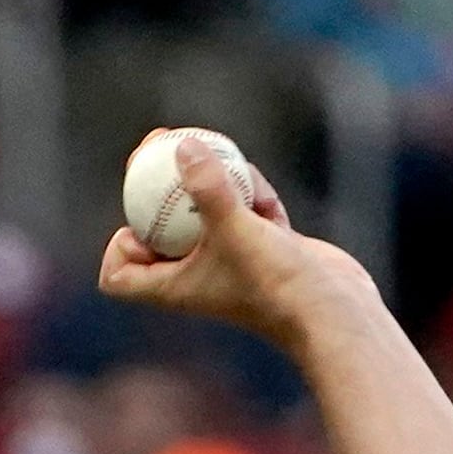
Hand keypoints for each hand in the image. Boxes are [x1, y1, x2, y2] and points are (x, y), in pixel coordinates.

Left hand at [94, 134, 352, 346]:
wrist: (332, 313)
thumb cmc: (275, 283)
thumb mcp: (235, 229)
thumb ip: (208, 187)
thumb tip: (183, 145)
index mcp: (174, 285)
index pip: (120, 275)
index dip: (120, 245)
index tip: (138, 216)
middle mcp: (197, 275)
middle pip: (160, 226)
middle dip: (161, 183)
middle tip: (163, 140)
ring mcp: (231, 260)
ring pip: (207, 209)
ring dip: (219, 183)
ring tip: (233, 172)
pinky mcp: (264, 248)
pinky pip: (247, 209)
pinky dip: (254, 196)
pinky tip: (266, 200)